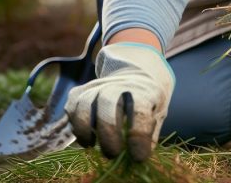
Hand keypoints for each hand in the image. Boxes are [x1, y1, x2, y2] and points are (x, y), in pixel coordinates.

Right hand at [63, 43, 174, 161]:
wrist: (137, 73)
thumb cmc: (148, 100)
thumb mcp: (158, 113)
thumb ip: (150, 134)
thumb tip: (135, 157)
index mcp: (145, 90)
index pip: (140, 110)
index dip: (138, 136)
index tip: (138, 157)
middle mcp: (120, 83)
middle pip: (107, 102)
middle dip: (108, 132)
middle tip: (112, 153)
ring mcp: (99, 84)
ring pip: (84, 103)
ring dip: (85, 129)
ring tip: (91, 145)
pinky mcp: (82, 90)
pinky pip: (72, 106)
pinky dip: (75, 125)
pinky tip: (86, 138)